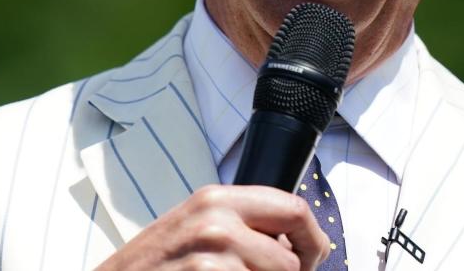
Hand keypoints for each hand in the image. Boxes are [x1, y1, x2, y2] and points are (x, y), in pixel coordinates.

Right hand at [95, 184, 330, 270]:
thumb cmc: (151, 266)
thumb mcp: (195, 226)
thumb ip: (241, 224)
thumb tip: (297, 240)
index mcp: (217, 199)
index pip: (294, 208)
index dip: (312, 240)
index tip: (312, 257)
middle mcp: (215, 223)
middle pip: (290, 260)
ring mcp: (210, 260)